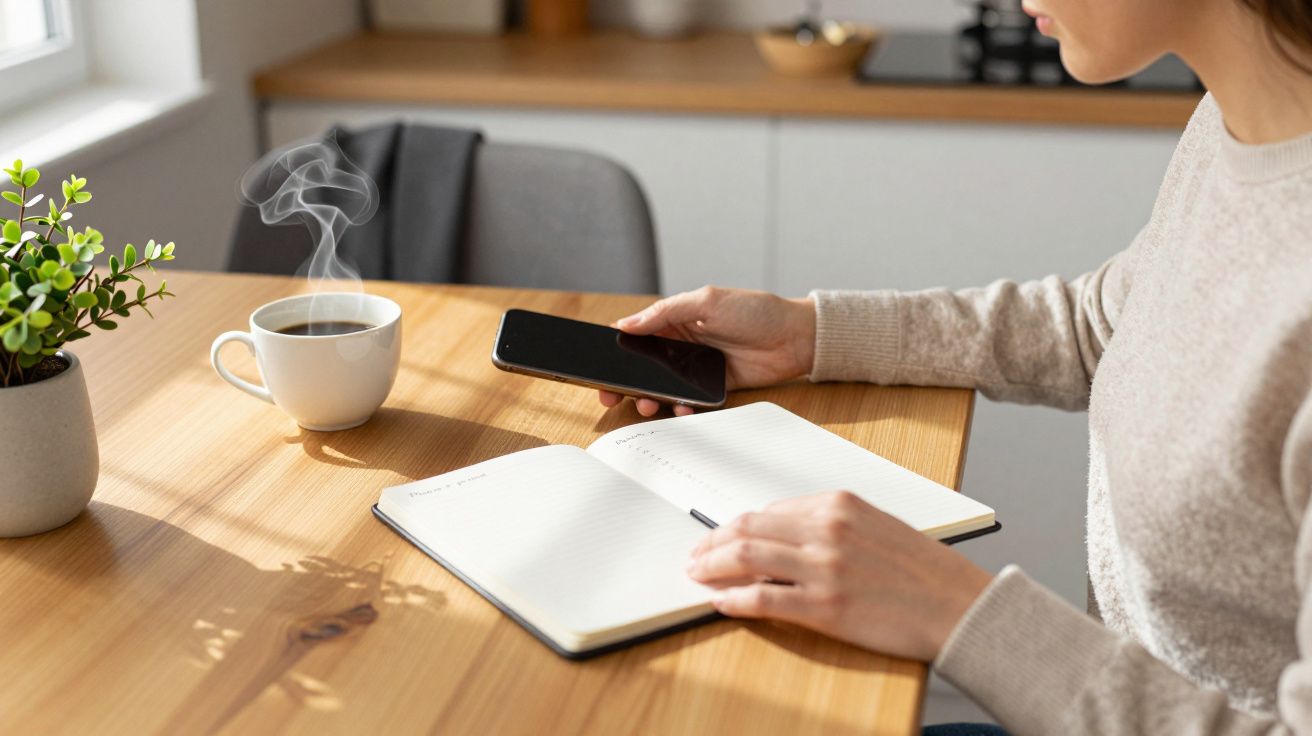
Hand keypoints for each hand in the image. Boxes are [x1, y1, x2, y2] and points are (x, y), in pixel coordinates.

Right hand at [598, 286, 816, 416]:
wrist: (796, 338)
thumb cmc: (756, 311)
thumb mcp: (707, 301)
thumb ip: (666, 312)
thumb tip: (627, 323)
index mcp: (677, 319)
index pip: (638, 334)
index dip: (618, 348)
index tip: (601, 363)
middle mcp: (683, 344)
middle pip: (645, 366)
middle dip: (627, 381)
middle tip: (613, 395)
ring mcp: (696, 367)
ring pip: (663, 387)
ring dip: (651, 397)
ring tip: (648, 404)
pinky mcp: (712, 387)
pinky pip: (687, 400)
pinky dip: (680, 407)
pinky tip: (680, 408)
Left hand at [687, 491, 992, 661]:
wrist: (958, 605)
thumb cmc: (920, 570)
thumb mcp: (874, 526)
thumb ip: (828, 525)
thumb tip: (779, 537)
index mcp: (838, 504)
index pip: (768, 510)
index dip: (734, 525)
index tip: (718, 536)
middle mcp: (827, 529)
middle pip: (748, 528)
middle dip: (713, 542)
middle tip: (696, 556)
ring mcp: (824, 567)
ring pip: (746, 557)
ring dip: (713, 567)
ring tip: (698, 576)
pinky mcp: (825, 605)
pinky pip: (763, 597)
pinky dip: (734, 600)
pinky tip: (722, 603)